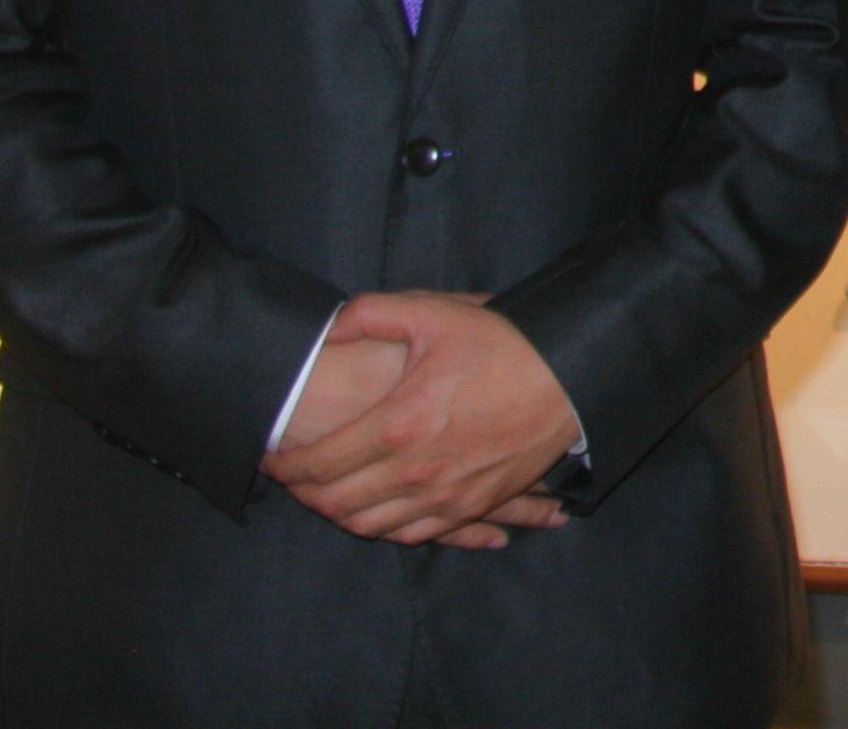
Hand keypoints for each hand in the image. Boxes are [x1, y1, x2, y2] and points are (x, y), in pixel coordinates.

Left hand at [263, 292, 581, 546]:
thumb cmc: (504, 341)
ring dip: (339, 514)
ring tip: (328, 492)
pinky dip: (384, 527)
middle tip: (293, 478)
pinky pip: (413, 534)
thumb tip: (328, 328)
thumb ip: (369, 314)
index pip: (318, 466)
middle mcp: (418, 471)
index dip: (285, 468)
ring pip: (369, 527)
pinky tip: (377, 508)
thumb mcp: (435, 313)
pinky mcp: (474, 504)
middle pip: (335, 505)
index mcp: (399, 425)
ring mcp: (448, 494)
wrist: (574, 373)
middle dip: (304, 495)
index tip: (273, 459)